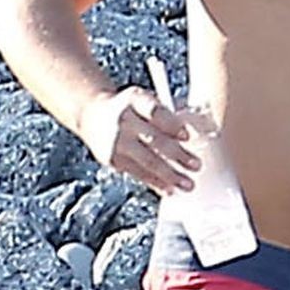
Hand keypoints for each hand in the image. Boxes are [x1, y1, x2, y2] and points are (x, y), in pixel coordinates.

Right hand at [77, 86, 199, 195]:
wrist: (93, 114)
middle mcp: (123, 120)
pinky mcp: (113, 159)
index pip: (154, 112)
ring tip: (188, 184)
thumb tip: (193, 140)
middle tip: (196, 165)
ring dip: (170, 175)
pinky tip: (170, 189)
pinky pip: (138, 173)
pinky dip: (156, 183)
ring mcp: (117, 141)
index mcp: (135, 99)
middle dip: (177, 155)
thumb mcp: (143, 102)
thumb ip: (164, 116)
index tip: (187, 136)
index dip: (171, 124)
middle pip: (154, 139)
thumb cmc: (130, 110)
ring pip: (147, 161)